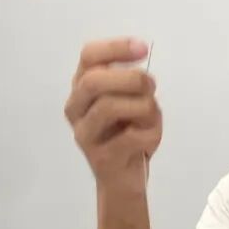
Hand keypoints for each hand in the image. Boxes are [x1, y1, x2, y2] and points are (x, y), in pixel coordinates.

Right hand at [64, 37, 160, 189]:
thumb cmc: (129, 136)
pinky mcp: (100, 158)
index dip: (116, 48)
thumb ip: (130, 82)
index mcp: (82, 89)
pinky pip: (130, 137)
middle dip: (131, 78)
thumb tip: (141, 63)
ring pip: (110, 106)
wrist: (124, 181)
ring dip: (142, 107)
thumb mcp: (130, 102)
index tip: (142, 48)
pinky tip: (150, 139)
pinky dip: (150, 133)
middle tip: (152, 86)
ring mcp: (84, 135)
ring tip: (151, 117)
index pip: (88, 56)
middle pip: (94, 80)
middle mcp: (76, 109)